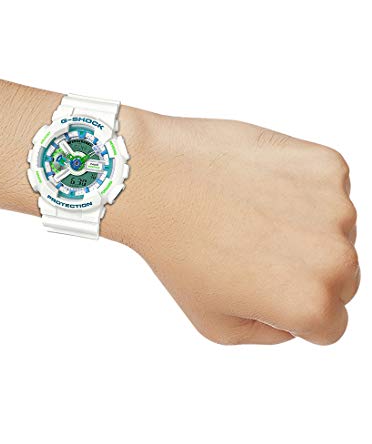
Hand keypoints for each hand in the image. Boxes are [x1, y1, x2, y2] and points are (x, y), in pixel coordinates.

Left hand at [106, 111, 358, 344]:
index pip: (331, 323)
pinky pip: (327, 188)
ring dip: (303, 226)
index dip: (295, 309)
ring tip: (249, 214)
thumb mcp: (214, 323)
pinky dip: (300, 189)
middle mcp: (333, 256)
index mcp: (309, 303)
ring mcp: (333, 204)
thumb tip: (294, 321)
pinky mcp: (325, 164)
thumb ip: (268, 334)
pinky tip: (257, 187)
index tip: (264, 286)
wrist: (154, 179)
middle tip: (253, 248)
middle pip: (342, 276)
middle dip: (304, 269)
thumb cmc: (175, 247)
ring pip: (336, 230)